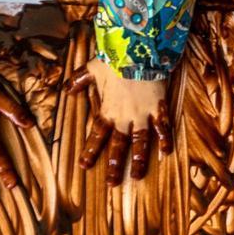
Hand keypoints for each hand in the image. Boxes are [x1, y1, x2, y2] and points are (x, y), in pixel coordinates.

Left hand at [65, 58, 173, 185]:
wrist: (137, 50)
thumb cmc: (115, 58)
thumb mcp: (92, 67)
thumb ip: (79, 80)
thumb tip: (66, 89)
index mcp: (108, 109)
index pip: (97, 135)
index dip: (91, 151)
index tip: (84, 165)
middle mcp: (124, 116)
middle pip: (118, 145)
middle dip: (113, 165)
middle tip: (111, 183)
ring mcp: (143, 114)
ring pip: (140, 142)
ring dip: (138, 160)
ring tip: (136, 176)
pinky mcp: (158, 108)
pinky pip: (162, 127)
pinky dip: (165, 140)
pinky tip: (166, 153)